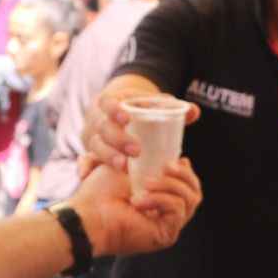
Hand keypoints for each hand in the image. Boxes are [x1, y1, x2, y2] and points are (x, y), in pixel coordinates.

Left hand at [69, 158, 201, 256]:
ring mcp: (168, 225)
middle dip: (184, 174)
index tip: (177, 158)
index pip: (188, 185)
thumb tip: (182, 156)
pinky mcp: (166, 235)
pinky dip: (160, 199)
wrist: (88, 214)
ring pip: (190, 199)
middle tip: (166, 165)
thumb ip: (149, 159)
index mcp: (159, 198)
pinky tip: (139, 200)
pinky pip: (178, 210)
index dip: (186, 171)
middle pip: (194, 193)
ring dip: (169, 185)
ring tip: (145, 183)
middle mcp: (166, 214)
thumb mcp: (128, 165)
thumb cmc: (99, 190)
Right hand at [83, 84, 200, 171]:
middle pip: (102, 127)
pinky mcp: (90, 151)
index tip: (126, 118)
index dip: (113, 109)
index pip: (107, 102)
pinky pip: (83, 159)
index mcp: (109, 102)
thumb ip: (170, 107)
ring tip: (123, 167)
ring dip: (107, 156)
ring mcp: (92, 136)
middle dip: (117, 139)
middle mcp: (97, 118)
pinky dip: (84, 167)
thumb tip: (194, 112)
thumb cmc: (136, 110)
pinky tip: (86, 176)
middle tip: (136, 150)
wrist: (116, 115)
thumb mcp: (148, 104)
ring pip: (94, 145)